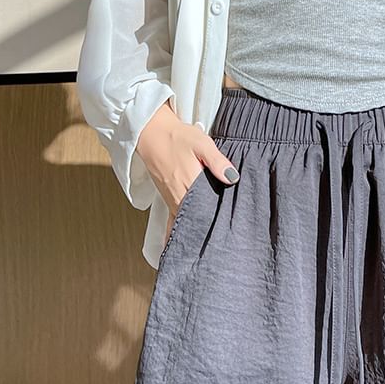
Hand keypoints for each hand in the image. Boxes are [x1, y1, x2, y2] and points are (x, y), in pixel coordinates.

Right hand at [136, 99, 240, 243]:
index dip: (218, 223)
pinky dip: (174, 233)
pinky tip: (175, 247)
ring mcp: (172, 199)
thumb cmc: (177, 137)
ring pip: (185, 222)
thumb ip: (217, 161)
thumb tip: (232, 178)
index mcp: (190, 184)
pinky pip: (172, 220)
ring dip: (195, 233)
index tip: (228, 235)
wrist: (151, 133)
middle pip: (197, 220)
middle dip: (208, 234)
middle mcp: (180, 196)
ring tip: (207, 250)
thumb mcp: (202, 144)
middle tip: (221, 249)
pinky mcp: (167, 198)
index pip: (208, 210)